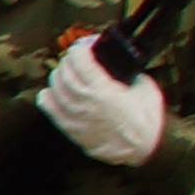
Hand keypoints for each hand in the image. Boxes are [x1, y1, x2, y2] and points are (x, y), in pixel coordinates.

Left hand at [35, 40, 167, 167]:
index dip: (81, 46)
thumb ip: (130, 72)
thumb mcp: (145, 87)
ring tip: (69, 72)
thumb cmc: (147, 120)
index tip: (86, 44)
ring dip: (60, 74)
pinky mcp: (70, 129)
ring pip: (54, 87)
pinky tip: (56, 91)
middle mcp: (84, 102)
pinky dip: (48, 95)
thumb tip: (121, 63)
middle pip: (64, 71)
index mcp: (102, 90)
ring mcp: (75, 117)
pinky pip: (48, 108)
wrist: (145, 150)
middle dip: (70, 59)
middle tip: (79, 57)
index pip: (79, 59)